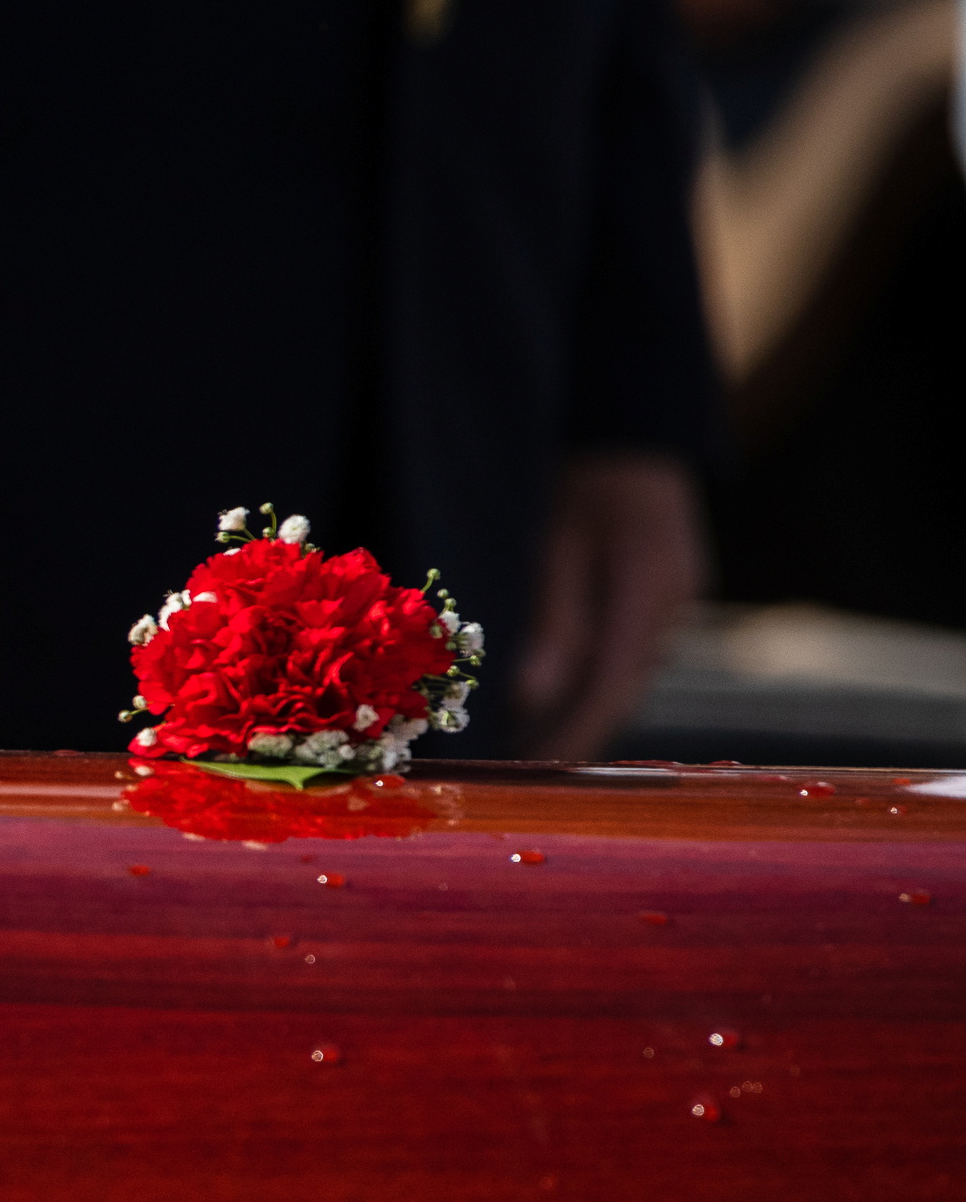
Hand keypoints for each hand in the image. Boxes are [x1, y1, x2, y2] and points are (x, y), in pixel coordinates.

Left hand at [510, 453, 706, 761]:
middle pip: (624, 686)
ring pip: (628, 671)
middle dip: (577, 731)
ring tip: (529, 744)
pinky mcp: (666, 593)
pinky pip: (630, 649)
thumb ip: (553, 619)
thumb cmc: (582, 475)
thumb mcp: (555, 540)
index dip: (577, 732)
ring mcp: (677, 598)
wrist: (630, 428)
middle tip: (524, 772)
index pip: (614, 685)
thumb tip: (533, 699)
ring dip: (586, 707)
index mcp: (651, 589)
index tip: (539, 771)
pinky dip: (596, 676)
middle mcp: (674, 602)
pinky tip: (558, 695)